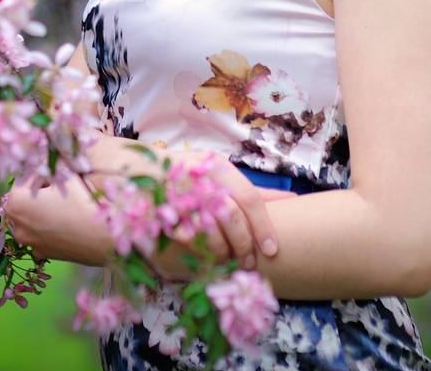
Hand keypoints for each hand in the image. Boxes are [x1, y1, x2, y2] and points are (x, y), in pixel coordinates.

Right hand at [146, 183, 295, 280]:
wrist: (138, 172)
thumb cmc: (190, 175)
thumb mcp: (220, 174)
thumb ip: (252, 190)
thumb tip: (291, 200)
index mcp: (218, 167)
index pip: (249, 199)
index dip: (263, 227)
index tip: (272, 250)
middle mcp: (200, 179)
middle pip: (231, 216)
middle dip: (242, 244)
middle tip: (248, 263)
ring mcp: (178, 196)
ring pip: (209, 232)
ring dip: (221, 252)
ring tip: (228, 261)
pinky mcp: (161, 214)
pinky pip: (186, 241)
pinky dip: (199, 253)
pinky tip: (206, 259)